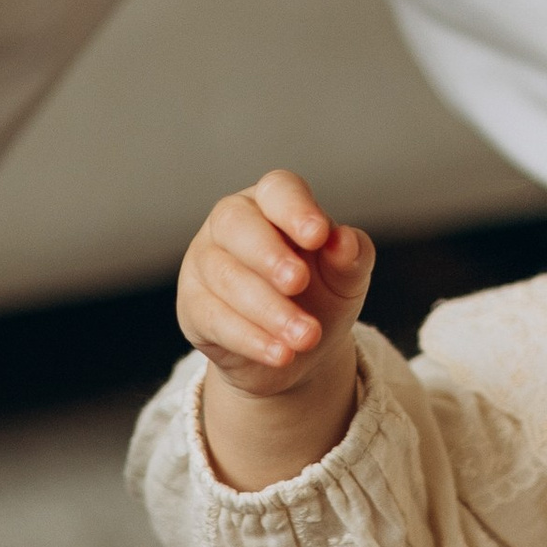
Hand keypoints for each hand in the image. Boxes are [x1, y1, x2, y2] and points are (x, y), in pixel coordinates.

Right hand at [179, 168, 372, 491]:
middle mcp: (232, 229)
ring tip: (305, 339)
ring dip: (264, 310)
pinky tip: (282, 356)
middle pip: (237, 228)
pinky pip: (213, 321)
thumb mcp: (347, 279)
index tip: (319, 235)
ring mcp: (205, 269)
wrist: (297, 352)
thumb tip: (344, 240)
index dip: (294, 208)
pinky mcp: (196, 312)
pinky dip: (250, 339)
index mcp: (273, 206)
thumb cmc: (324, 297)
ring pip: (222, 279)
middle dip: (268, 257)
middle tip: (302, 285)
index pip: (276, 190)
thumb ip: (350, 255)